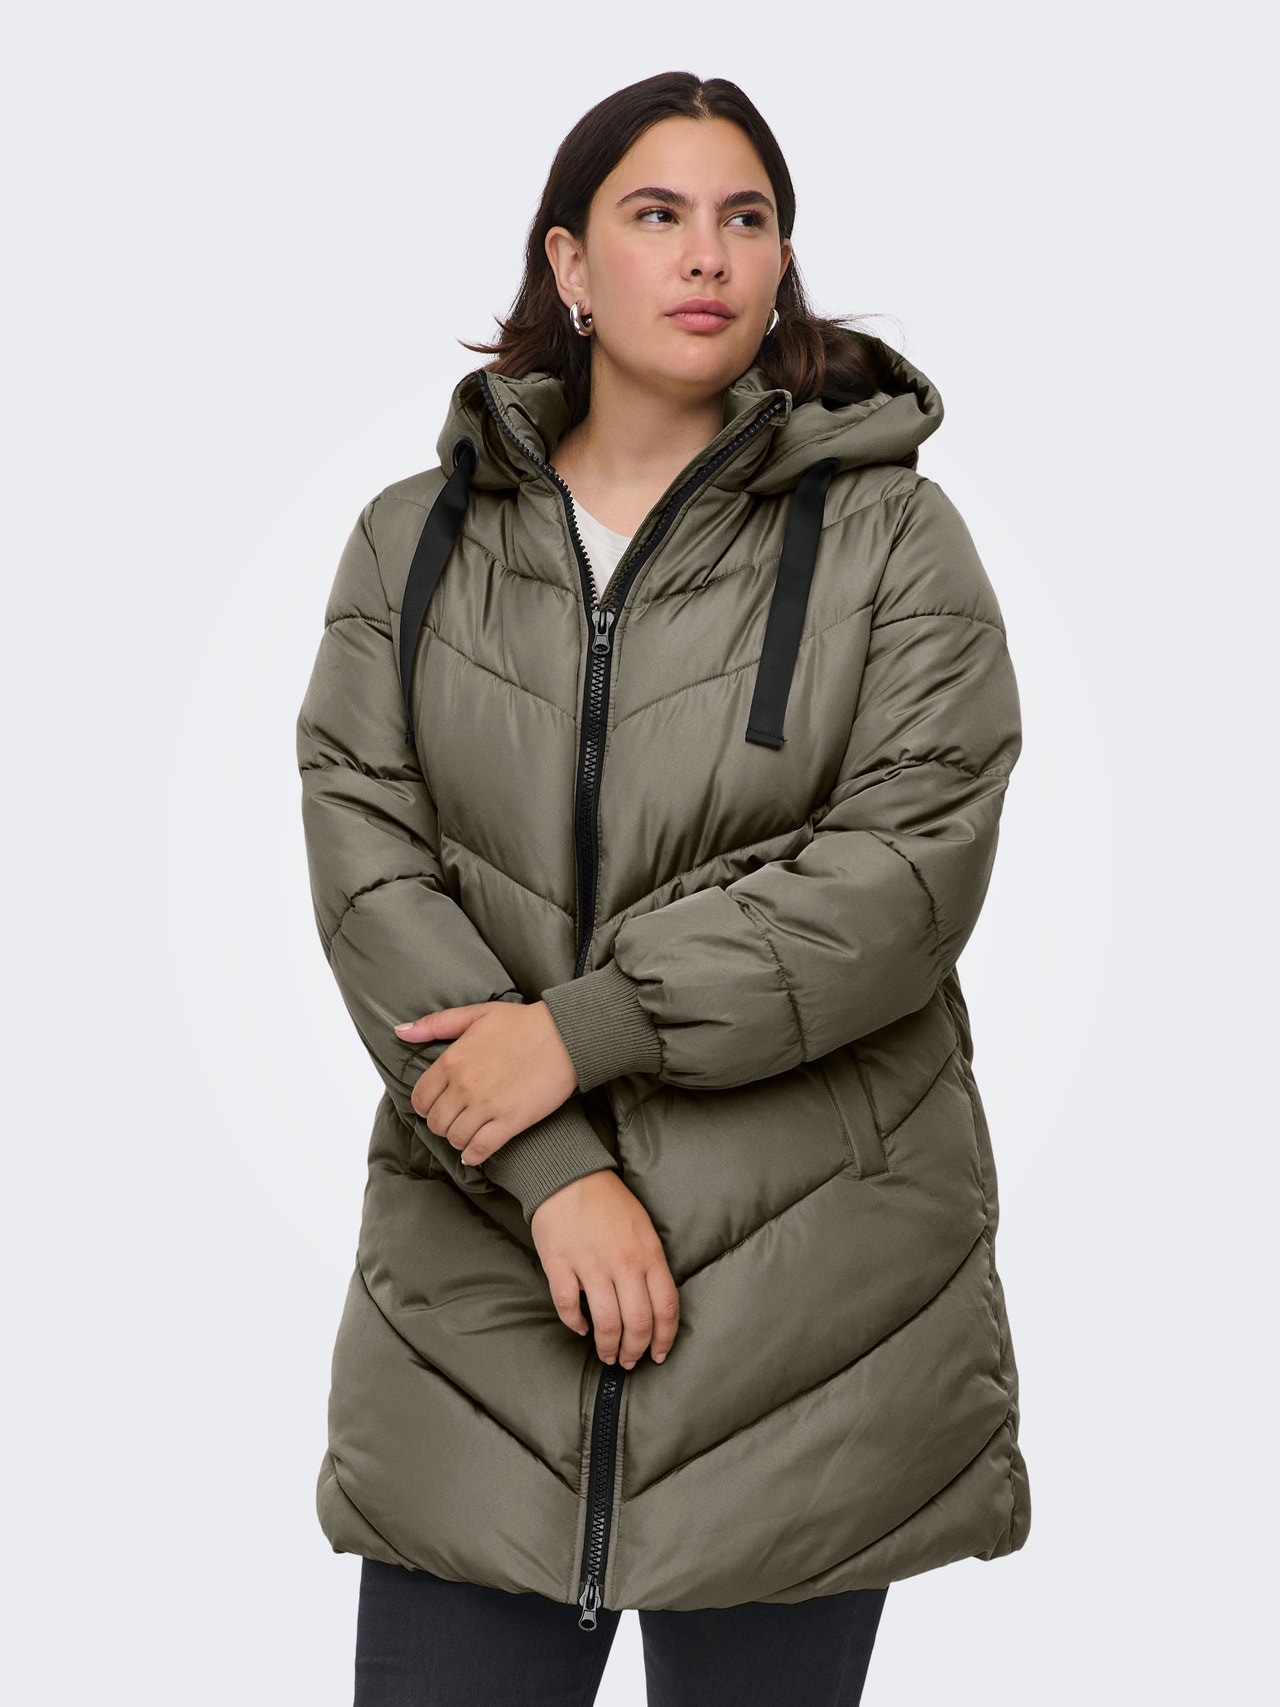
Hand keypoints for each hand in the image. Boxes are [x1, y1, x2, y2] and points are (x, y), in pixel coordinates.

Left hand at [393, 1000, 577, 1165]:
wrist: (565, 1035)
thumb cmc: (523, 1023)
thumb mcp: (476, 1014)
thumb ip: (435, 1024)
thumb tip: (401, 1031)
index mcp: (452, 1061)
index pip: (421, 1098)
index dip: (426, 1106)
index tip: (438, 1106)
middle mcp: (464, 1086)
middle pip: (436, 1122)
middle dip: (442, 1124)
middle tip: (455, 1120)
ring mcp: (486, 1106)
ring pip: (455, 1138)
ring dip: (459, 1139)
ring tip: (468, 1133)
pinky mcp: (509, 1121)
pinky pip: (480, 1149)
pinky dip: (473, 1155)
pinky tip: (475, 1153)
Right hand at [532, 1170, 680, 1367]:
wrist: (569, 1175)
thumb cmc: (609, 1202)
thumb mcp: (644, 1229)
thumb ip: (650, 1264)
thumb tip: (653, 1304)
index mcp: (649, 1254)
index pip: (666, 1308)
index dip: (664, 1338)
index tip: (659, 1354)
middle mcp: (624, 1264)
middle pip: (638, 1323)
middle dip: (636, 1350)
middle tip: (629, 1361)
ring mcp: (591, 1265)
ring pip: (607, 1323)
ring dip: (608, 1346)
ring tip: (607, 1354)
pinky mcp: (561, 1265)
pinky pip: (570, 1307)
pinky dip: (576, 1324)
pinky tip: (581, 1329)